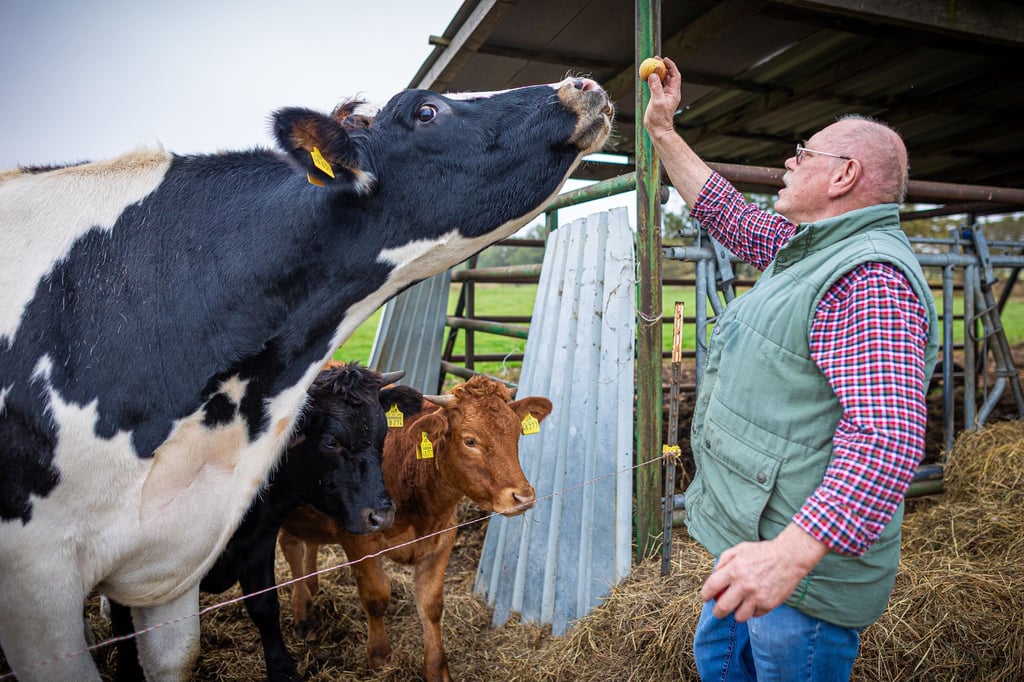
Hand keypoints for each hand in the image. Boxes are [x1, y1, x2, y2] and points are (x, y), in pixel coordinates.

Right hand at [642, 56, 681, 140]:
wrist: (658, 130)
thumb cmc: (659, 119)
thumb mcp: (657, 101)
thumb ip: (655, 87)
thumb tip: (653, 75)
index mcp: (673, 92)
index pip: (675, 75)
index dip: (670, 66)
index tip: (663, 59)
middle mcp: (670, 93)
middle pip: (668, 75)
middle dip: (662, 67)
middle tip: (655, 60)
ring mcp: (664, 95)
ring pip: (662, 80)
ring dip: (657, 72)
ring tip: (650, 66)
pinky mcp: (657, 98)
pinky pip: (656, 85)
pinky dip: (652, 80)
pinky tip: (648, 77)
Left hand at [700, 523, 827, 621]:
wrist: (789, 557)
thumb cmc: (763, 552)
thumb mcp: (740, 549)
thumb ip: (724, 561)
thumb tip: (715, 575)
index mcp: (734, 570)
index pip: (711, 587)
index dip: (705, 595)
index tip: (706, 598)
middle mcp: (744, 585)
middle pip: (722, 608)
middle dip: (717, 612)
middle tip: (718, 611)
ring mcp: (757, 597)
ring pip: (739, 617)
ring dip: (736, 613)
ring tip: (738, 607)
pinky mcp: (769, 604)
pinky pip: (755, 615)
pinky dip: (752, 611)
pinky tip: (754, 602)